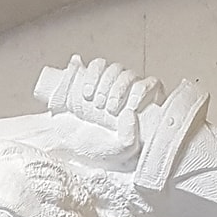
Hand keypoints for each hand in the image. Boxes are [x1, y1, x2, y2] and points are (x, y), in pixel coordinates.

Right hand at [45, 56, 162, 162]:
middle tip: (107, 109)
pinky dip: (93, 75)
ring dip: (106, 84)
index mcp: (137, 108)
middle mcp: (125, 93)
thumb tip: (131, 112)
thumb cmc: (94, 148)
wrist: (66, 141)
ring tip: (95, 104)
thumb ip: (130, 139)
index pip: (150, 84)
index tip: (129, 109)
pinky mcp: (92, 77)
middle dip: (120, 90)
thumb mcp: (117, 151)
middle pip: (130, 75)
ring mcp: (108, 83)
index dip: (141, 91)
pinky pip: (98, 65)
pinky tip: (87, 92)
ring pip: (115, 69)